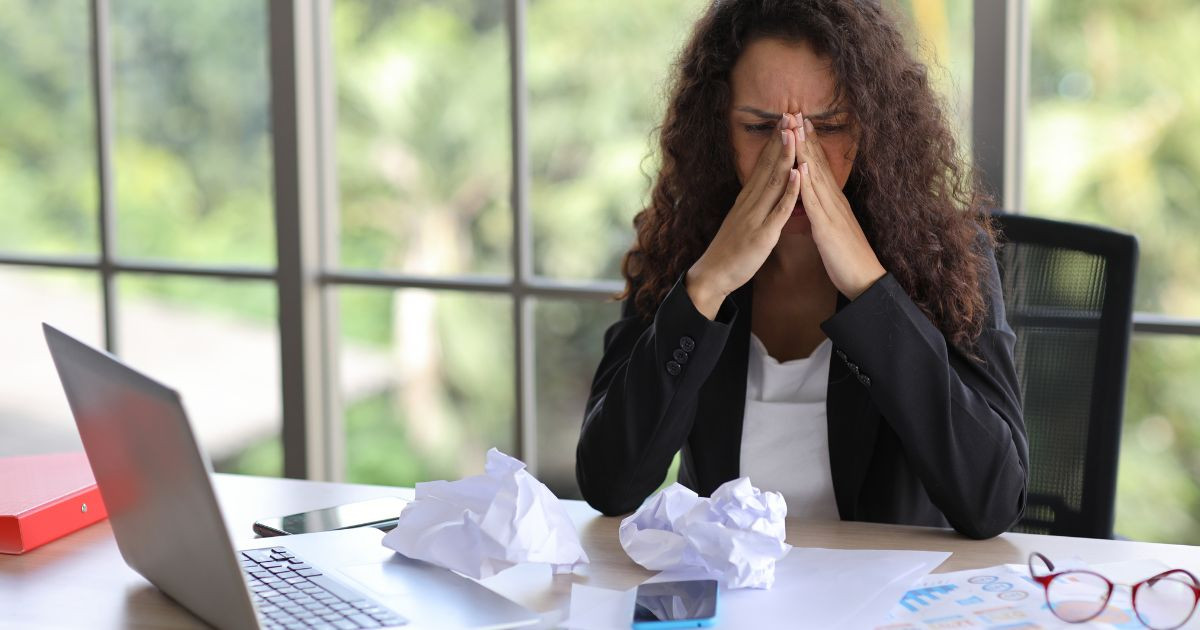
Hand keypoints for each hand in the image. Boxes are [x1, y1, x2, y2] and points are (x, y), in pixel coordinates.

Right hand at [687, 114, 801, 318]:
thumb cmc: (730, 250)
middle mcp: (750, 202)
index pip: (762, 164)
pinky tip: (798, 174)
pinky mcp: (762, 234)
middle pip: (768, 166)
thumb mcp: (742, 221)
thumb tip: (764, 191)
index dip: (773, 142)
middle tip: (790, 114)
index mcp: (746, 199)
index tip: (784, 121)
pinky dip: (789, 191)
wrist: (713, 274)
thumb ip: (754, 205)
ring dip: (785, 157)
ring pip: (774, 182)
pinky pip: (778, 210)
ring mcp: (756, 216)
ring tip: (794, 134)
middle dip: (780, 141)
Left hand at [796, 117, 885, 299]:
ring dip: (805, 152)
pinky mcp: (827, 227)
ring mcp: (832, 212)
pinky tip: (801, 167)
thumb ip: (823, 214)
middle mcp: (834, 201)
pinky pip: (815, 203)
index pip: (820, 167)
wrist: (864, 280)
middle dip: (805, 138)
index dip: (810, 144)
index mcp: (834, 202)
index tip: (800, 123)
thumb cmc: (848, 258)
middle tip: (795, 113)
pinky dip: (807, 184)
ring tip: (795, 129)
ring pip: (815, 177)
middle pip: (818, 164)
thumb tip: (814, 204)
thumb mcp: (833, 230)